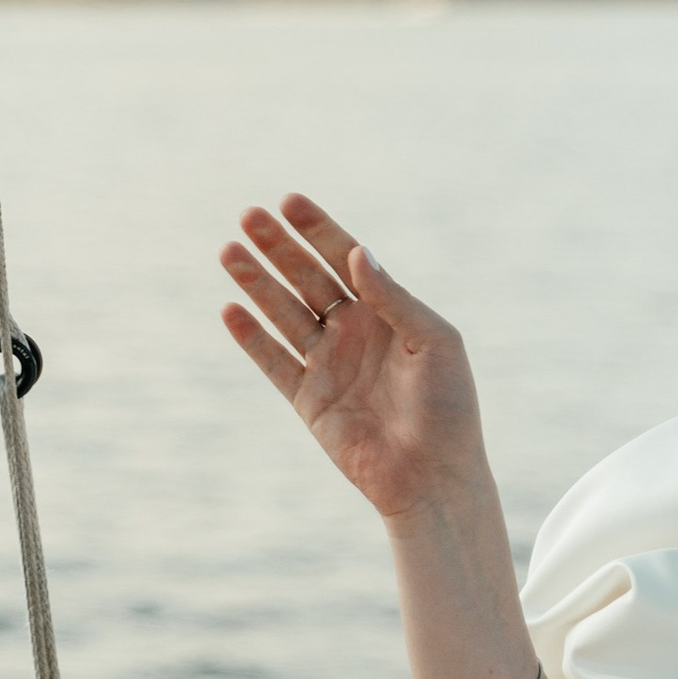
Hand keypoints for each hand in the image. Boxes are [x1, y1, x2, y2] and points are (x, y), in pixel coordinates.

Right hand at [221, 197, 484, 518]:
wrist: (434, 477)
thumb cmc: (449, 407)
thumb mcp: (433, 342)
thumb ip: (393, 298)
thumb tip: (357, 253)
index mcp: (387, 311)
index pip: (345, 258)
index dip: (317, 230)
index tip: (289, 202)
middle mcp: (354, 331)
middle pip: (307, 278)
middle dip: (279, 247)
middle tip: (248, 216)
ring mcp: (329, 364)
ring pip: (284, 313)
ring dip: (257, 283)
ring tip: (228, 252)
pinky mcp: (309, 400)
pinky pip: (274, 361)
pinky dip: (251, 337)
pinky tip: (230, 309)